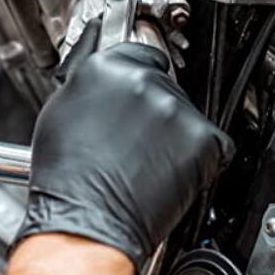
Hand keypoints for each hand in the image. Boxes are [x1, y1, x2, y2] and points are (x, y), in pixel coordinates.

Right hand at [17, 42, 234, 268]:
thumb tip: (104, 81)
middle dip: (154, 108)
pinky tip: (168, 171)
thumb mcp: (62, 113)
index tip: (138, 89)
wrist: (86, 221)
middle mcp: (141, 80)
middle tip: (135, 139)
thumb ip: (90, 86)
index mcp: (102, 68)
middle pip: (163, 82)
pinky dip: (199, 157)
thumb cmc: (67, 179)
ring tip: (145, 160)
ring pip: (185, 113)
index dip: (138, 76)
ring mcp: (173, 107)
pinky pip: (212, 142)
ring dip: (174, 133)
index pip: (137, 53)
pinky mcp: (202, 137)